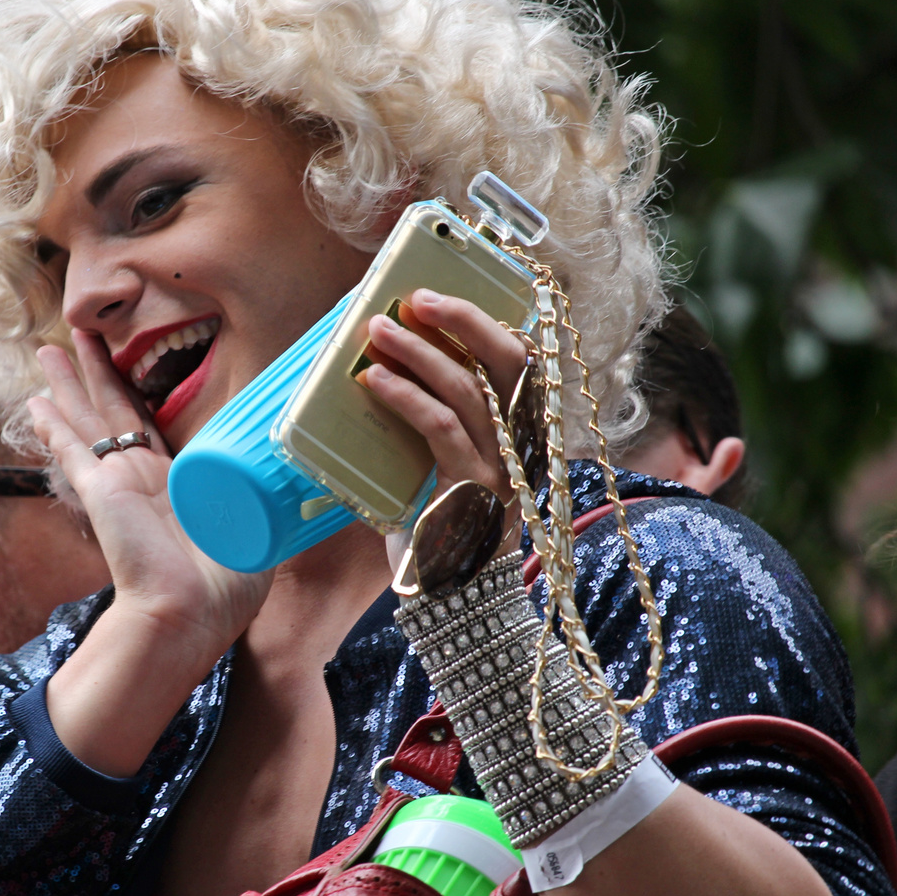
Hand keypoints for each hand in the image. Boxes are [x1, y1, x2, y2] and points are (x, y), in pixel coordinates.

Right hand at [28, 329, 271, 661]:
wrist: (187, 614)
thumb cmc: (222, 589)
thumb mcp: (253, 534)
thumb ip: (260, 506)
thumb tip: (295, 487)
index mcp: (174, 486)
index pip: (150, 428)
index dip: (137, 395)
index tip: (128, 368)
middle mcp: (140, 479)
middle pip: (113, 409)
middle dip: (96, 372)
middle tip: (81, 334)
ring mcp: (116, 484)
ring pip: (88, 418)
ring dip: (70, 382)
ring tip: (49, 350)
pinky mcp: (99, 492)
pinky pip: (71, 450)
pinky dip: (53, 426)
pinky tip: (36, 402)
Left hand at [361, 289, 529, 570]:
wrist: (448, 599)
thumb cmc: (437, 527)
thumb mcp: (439, 464)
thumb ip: (430, 422)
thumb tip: (380, 367)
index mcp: (522, 431)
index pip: (522, 360)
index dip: (488, 322)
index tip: (443, 296)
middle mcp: (523, 443)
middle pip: (511, 360)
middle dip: (463, 319)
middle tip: (416, 297)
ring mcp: (503, 467)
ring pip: (469, 388)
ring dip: (418, 353)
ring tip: (377, 332)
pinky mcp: (473, 489)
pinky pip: (441, 428)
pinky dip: (405, 397)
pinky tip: (374, 382)